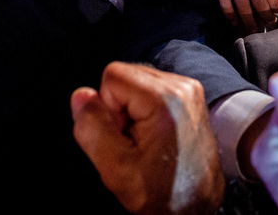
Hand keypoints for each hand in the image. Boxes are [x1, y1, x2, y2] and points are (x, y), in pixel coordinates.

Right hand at [71, 63, 224, 214]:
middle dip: (120, 108)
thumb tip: (81, 96)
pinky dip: (146, 110)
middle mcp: (183, 87)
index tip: (123, 137)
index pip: (112, 75)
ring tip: (145, 142)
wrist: (197, 206)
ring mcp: (190, 90)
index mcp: (166, 99)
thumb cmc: (164, 193)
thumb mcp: (116, 168)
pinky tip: (154, 137)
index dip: (107, 109)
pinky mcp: (191, 97)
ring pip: (138, 82)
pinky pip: (152, 89)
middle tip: (134, 143)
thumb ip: (92, 128)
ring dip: (132, 110)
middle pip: (126, 75)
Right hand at [214, 0, 277, 33]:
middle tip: (268, 26)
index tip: (276, 15)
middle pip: (259, 8)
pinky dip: (231, 18)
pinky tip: (235, 25)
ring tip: (255, 31)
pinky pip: (226, 5)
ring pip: (243, 10)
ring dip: (250, 24)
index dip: (276, 11)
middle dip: (265, 20)